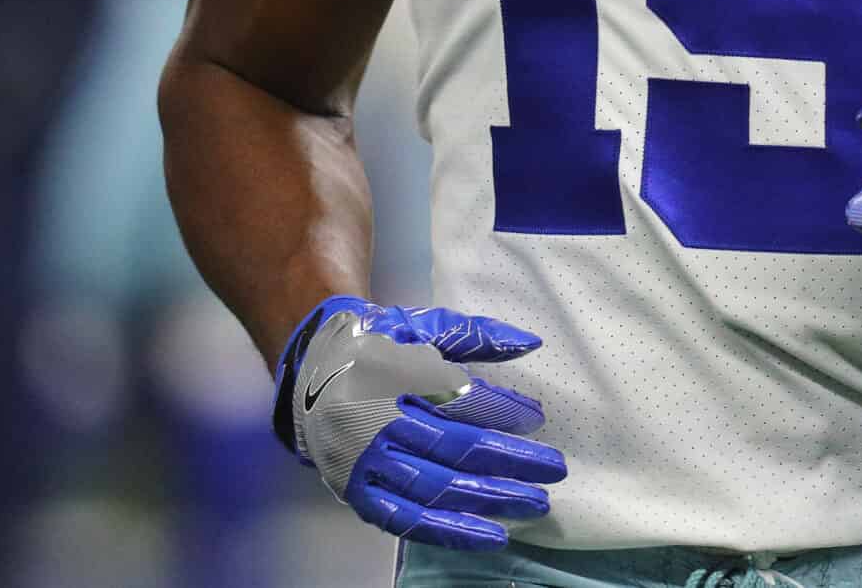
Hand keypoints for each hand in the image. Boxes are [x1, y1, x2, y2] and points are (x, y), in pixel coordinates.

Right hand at [276, 295, 566, 548]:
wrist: (307, 369)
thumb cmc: (375, 344)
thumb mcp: (422, 326)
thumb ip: (476, 334)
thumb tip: (529, 342)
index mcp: (391, 375)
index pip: (458, 399)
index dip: (501, 410)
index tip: (537, 420)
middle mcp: (374, 422)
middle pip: (453, 448)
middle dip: (509, 461)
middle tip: (554, 469)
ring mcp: (363, 463)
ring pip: (434, 489)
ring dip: (488, 500)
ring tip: (534, 505)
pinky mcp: (355, 493)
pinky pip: (405, 521)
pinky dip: (448, 531)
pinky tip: (488, 535)